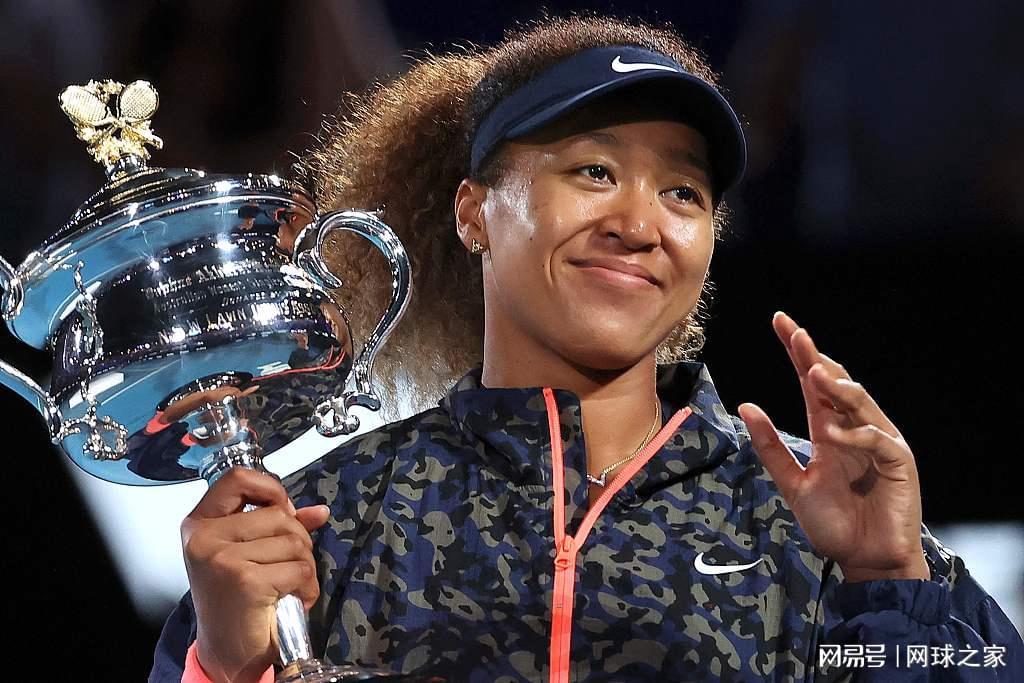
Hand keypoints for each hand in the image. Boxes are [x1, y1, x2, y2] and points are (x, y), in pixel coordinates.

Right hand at [181, 468, 329, 682]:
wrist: (227, 652)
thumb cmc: (237, 601)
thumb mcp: (252, 553)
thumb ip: (282, 526)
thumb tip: (320, 511)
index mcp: (200, 523)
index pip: (237, 477)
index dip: (270, 488)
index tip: (282, 508)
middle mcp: (204, 537)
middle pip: (278, 514)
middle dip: (297, 539)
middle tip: (286, 566)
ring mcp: (222, 558)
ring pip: (293, 541)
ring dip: (304, 566)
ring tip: (287, 586)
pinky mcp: (245, 580)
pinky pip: (299, 568)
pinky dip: (307, 586)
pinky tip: (292, 599)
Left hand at [738, 312, 928, 581]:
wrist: (863, 561)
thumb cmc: (832, 524)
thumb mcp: (793, 483)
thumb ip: (770, 447)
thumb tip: (745, 405)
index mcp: (829, 431)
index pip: (811, 384)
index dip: (798, 352)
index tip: (780, 322)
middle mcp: (854, 429)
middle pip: (835, 384)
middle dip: (815, 358)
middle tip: (796, 333)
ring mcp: (878, 443)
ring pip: (859, 403)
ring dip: (836, 387)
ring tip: (813, 372)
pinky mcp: (898, 462)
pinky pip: (878, 440)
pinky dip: (856, 435)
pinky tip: (833, 433)